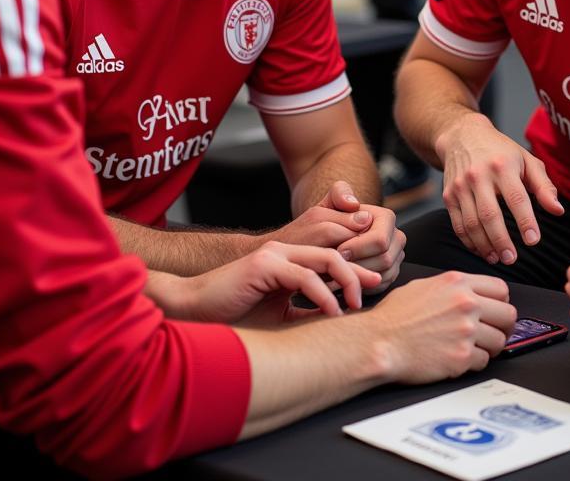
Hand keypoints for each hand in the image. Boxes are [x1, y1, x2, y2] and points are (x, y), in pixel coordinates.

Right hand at [172, 241, 380, 324]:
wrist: (195, 311)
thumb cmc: (234, 315)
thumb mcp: (281, 313)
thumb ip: (307, 309)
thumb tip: (338, 320)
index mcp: (291, 258)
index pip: (333, 254)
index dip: (355, 269)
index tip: (372, 290)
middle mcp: (286, 250)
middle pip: (338, 250)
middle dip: (360, 270)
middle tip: (373, 292)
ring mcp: (276, 254)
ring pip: (327, 258)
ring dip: (347, 282)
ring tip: (355, 306)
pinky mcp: (265, 264)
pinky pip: (305, 276)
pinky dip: (324, 295)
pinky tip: (332, 312)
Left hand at [272, 182, 404, 291]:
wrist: (325, 238)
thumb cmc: (327, 221)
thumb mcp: (329, 203)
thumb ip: (339, 194)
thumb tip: (353, 204)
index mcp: (386, 218)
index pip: (381, 239)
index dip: (358, 248)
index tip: (338, 251)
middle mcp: (396, 238)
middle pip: (385, 259)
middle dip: (358, 263)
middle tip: (336, 265)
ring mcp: (395, 258)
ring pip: (382, 275)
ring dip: (358, 276)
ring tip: (336, 273)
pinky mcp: (388, 275)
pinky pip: (379, 287)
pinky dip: (360, 286)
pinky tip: (342, 280)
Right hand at [370, 271, 515, 382]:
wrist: (379, 343)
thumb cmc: (394, 317)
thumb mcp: (424, 286)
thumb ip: (452, 288)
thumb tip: (468, 293)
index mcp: (457, 283)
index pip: (501, 288)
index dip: (500, 302)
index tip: (496, 311)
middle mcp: (465, 304)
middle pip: (508, 314)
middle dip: (502, 326)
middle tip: (493, 332)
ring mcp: (466, 331)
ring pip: (500, 341)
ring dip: (489, 347)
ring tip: (473, 347)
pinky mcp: (462, 357)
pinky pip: (485, 362)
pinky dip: (474, 363)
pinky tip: (459, 358)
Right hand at [438, 113, 563, 266]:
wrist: (462, 136)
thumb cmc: (500, 151)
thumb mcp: (527, 161)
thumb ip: (544, 186)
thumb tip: (558, 210)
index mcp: (503, 166)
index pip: (516, 198)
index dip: (525, 221)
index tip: (533, 240)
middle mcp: (479, 175)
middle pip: (490, 215)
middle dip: (501, 240)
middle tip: (512, 258)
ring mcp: (460, 186)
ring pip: (471, 223)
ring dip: (485, 245)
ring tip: (498, 257)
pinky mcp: (448, 195)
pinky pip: (457, 224)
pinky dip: (469, 241)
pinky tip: (482, 249)